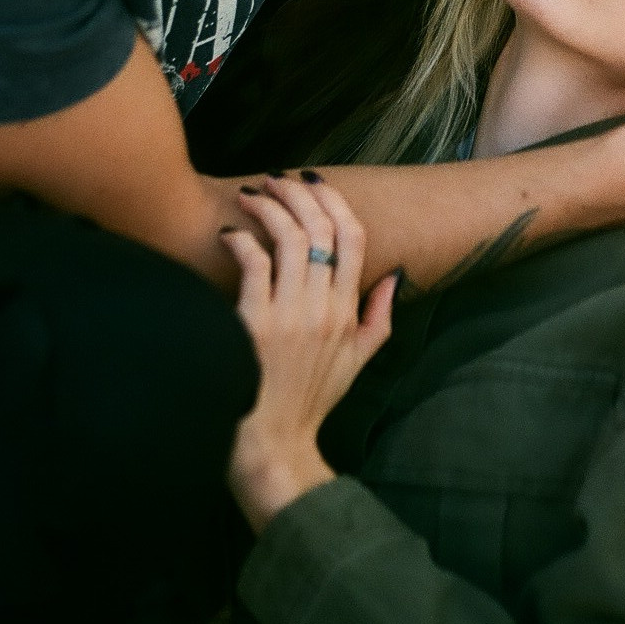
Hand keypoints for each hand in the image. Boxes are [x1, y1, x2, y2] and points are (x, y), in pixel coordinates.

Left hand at [223, 175, 396, 531]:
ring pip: (289, 238)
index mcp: (348, 312)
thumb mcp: (358, 360)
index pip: (354, 236)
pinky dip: (242, 240)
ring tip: (254, 194)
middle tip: (276, 177)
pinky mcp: (256, 325)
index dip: (333, 199)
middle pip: (321, 227)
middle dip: (299, 191)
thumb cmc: (310, 403)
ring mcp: (291, 315)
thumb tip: (393, 274)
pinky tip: (231, 233)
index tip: (313, 181)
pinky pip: (254, 264)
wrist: (274, 446)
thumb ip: (379, 316)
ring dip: (270, 206)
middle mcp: (324, 308)